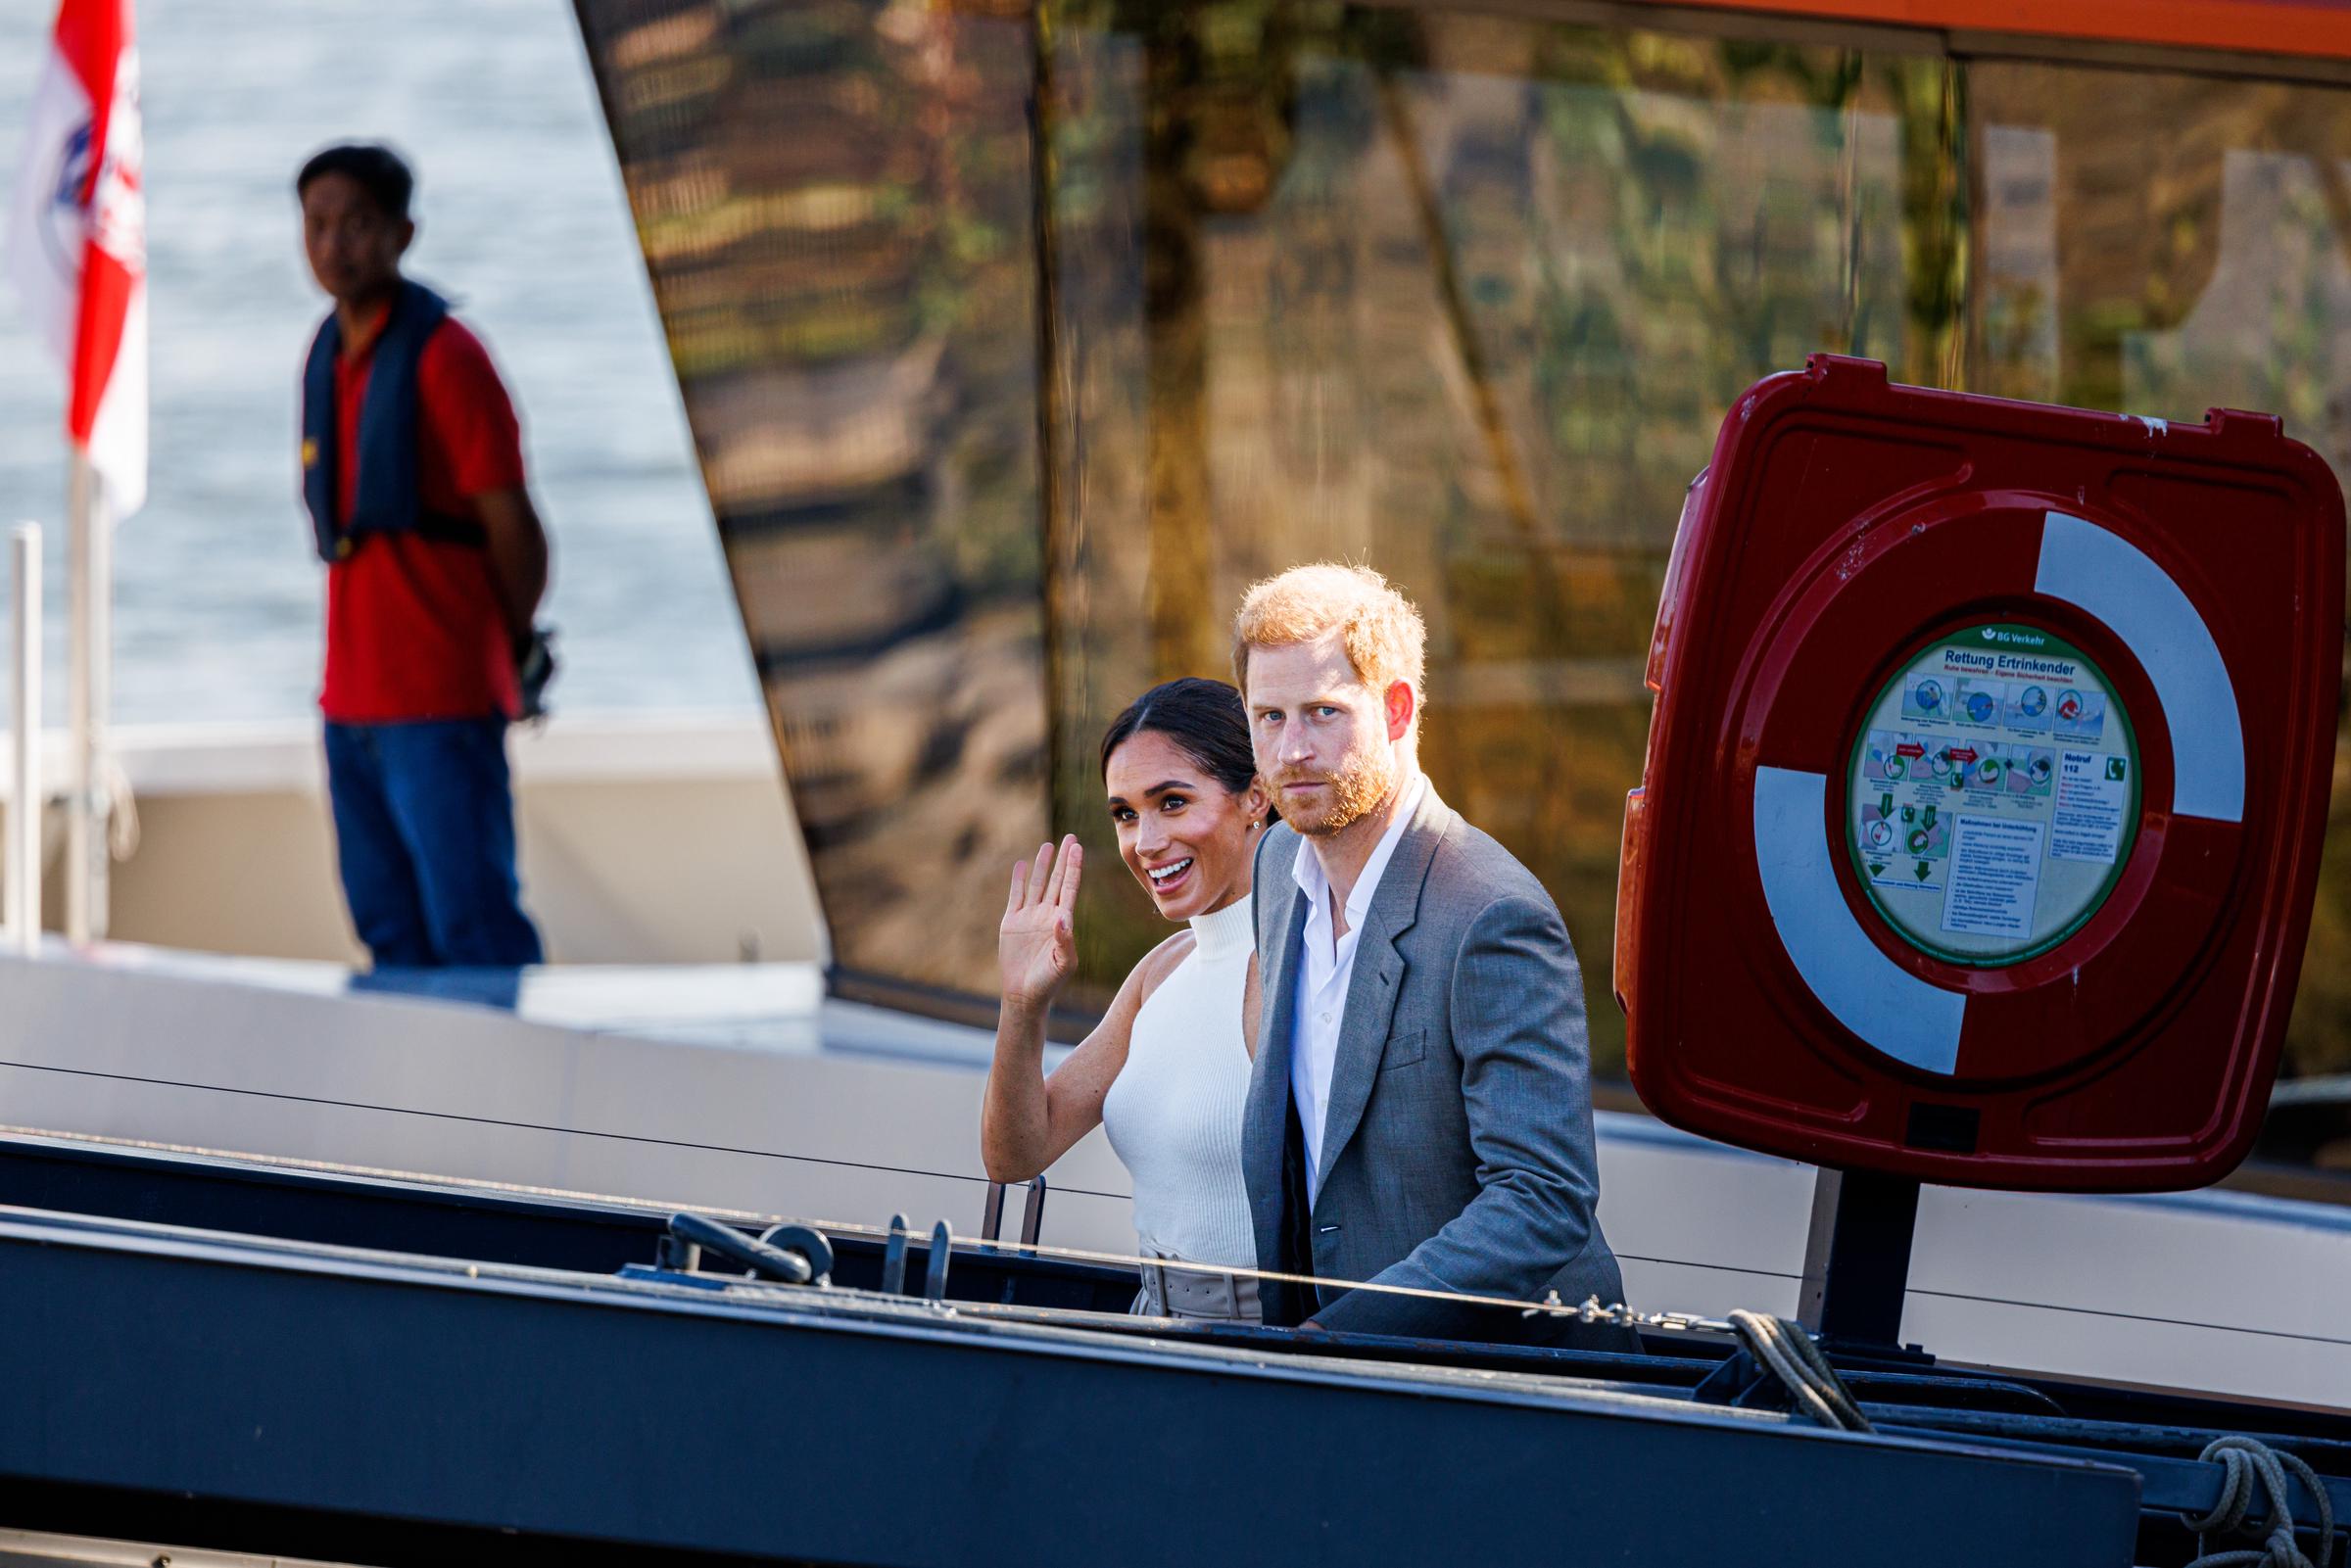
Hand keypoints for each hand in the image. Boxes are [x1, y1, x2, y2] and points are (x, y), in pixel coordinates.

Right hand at [1000, 835, 1080, 1011]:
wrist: (1024, 995)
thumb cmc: (1049, 982)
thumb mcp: (1063, 963)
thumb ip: (1065, 940)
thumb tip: (1062, 916)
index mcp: (1063, 922)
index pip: (1069, 887)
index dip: (1073, 867)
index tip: (1077, 848)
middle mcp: (1047, 915)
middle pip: (1056, 880)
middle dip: (1063, 859)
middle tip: (1070, 837)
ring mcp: (1029, 918)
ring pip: (1037, 885)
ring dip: (1042, 866)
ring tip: (1047, 846)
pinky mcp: (1012, 923)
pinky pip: (1015, 896)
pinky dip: (1018, 880)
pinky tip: (1021, 865)